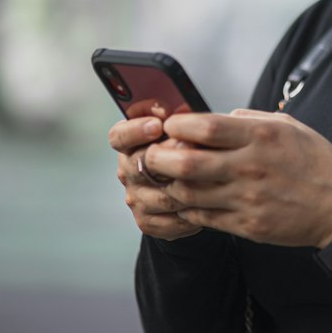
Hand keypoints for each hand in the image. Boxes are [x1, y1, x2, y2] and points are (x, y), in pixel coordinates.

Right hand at [109, 114, 204, 241]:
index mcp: (129, 144)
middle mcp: (127, 171)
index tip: (157, 125)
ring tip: (212, 178)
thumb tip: (184, 110)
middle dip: (169, 156)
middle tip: (193, 149)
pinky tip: (210, 204)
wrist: (191, 189)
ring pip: (160, 195)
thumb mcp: (183, 129)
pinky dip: (192, 213)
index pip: (119, 136)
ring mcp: (136, 198)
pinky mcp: (147, 222)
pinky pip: (170, 220)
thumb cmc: (188, 149)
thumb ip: (178, 119)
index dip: (135, 130)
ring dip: (187, 187)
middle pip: (139, 165)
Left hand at [140, 109, 331, 248]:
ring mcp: (248, 199)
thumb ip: (250, 118)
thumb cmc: (317, 162)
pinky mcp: (248, 226)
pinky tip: (185, 201)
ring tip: (166, 179)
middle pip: (185, 162)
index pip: (203, 126)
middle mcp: (251, 166)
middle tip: (153, 155)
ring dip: (169, 186)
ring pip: (187, 194)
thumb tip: (215, 118)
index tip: (169, 127)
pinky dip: (186, 209)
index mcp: (261, 135)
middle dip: (159, 158)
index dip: (176, 126)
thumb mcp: (290, 126)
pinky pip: (203, 218)